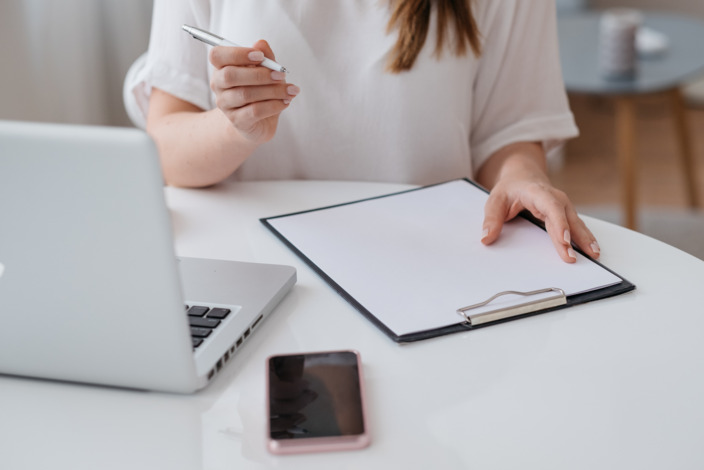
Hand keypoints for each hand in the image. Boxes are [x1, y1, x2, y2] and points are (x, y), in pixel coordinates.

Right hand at [209, 40, 298, 143]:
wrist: (258, 121)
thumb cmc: (260, 89)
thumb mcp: (266, 70)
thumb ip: (265, 57)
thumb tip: (261, 43)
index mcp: (221, 67)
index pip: (217, 55)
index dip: (237, 53)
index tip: (260, 56)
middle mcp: (218, 85)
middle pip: (230, 75)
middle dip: (259, 74)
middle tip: (281, 75)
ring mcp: (225, 104)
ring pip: (246, 94)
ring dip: (272, 91)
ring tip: (290, 90)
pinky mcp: (237, 121)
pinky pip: (255, 111)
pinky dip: (274, 105)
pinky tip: (286, 102)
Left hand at [477, 143, 600, 262]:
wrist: (522, 174)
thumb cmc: (510, 188)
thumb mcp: (495, 200)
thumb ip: (491, 219)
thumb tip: (486, 239)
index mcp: (538, 192)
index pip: (551, 207)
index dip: (559, 223)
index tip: (563, 240)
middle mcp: (555, 198)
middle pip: (566, 218)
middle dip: (572, 238)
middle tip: (573, 257)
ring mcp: (562, 205)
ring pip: (576, 222)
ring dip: (584, 238)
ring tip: (593, 254)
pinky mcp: (565, 213)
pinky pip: (576, 225)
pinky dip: (584, 237)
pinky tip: (591, 249)